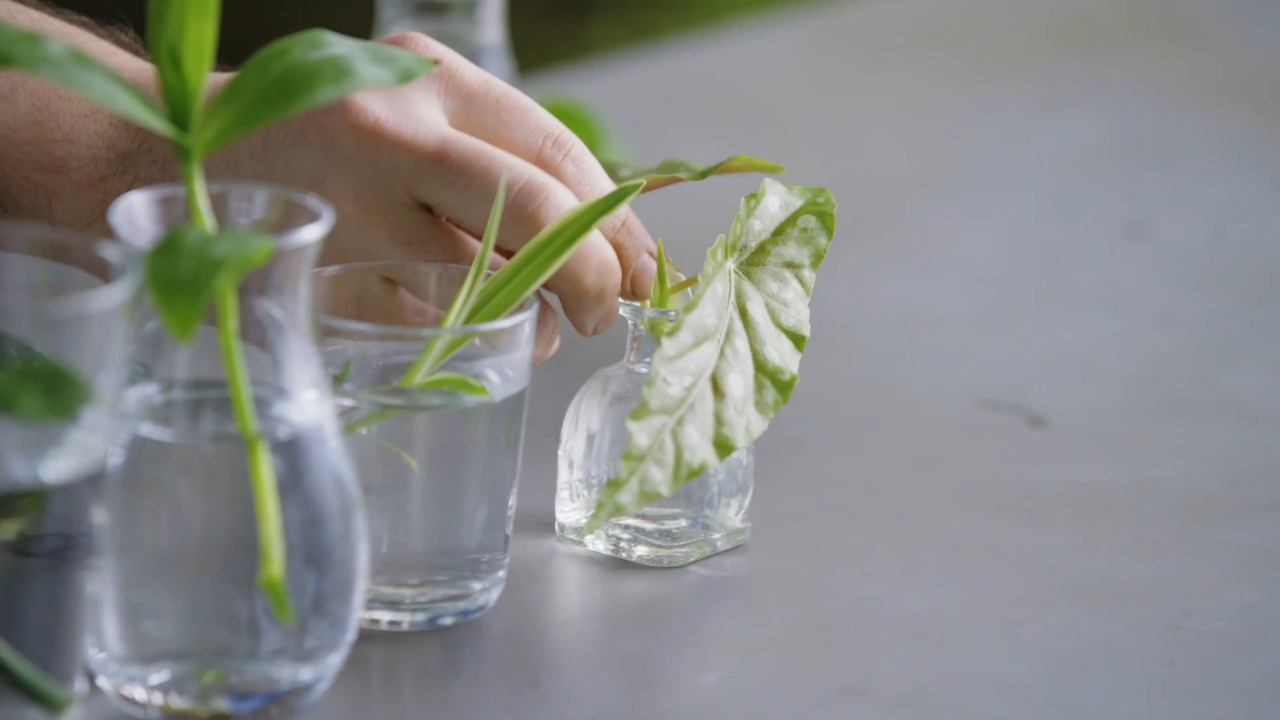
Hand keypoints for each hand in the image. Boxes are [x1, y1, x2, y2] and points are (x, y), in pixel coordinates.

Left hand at [203, 33, 657, 362]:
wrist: (180, 151)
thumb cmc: (243, 238)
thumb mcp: (342, 290)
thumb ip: (452, 301)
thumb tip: (546, 326)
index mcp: (380, 148)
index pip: (522, 207)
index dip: (578, 272)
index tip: (593, 322)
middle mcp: (410, 93)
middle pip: (551, 164)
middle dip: (605, 237)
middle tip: (631, 295)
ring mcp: (422, 67)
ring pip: (546, 136)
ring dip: (594, 207)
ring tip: (622, 266)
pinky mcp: (428, 63)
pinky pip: (517, 125)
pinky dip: (557, 179)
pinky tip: (577, 223)